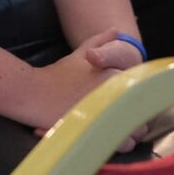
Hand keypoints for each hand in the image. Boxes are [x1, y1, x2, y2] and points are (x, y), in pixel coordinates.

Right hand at [20, 29, 139, 132]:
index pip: (142, 92)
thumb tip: (116, 31)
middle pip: (141, 112)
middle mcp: (115, 95)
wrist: (31, 93)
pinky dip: (118, 143)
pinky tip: (106, 137)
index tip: (124, 101)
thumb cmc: (56, 75)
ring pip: (135, 131)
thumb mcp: (79, 56)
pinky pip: (121, 144)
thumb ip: (99, 42)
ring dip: (128, 132)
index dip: (135, 98)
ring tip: (113, 129)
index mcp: (114, 76)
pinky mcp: (98, 132)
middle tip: (118, 116)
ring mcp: (107, 115)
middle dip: (134, 116)